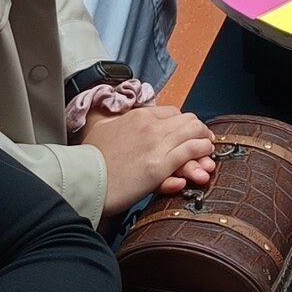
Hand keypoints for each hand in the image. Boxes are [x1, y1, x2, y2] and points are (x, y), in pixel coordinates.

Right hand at [82, 103, 216, 209]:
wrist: (83, 179)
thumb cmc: (89, 158)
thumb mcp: (99, 128)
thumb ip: (110, 119)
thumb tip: (109, 111)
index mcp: (138, 116)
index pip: (172, 112)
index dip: (183, 123)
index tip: (186, 132)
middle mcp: (150, 126)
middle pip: (188, 120)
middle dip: (199, 131)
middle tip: (203, 140)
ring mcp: (156, 145)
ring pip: (194, 133)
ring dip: (205, 141)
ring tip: (208, 149)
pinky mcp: (159, 166)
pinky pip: (191, 151)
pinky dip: (202, 152)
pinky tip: (204, 159)